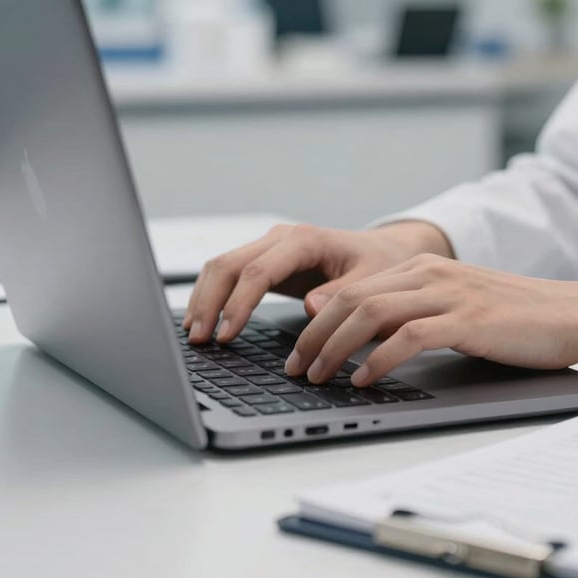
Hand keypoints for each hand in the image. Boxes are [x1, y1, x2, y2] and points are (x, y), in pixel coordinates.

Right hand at [183, 221, 452, 343]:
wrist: (384, 249)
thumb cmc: (380, 264)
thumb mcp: (372, 279)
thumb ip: (342, 293)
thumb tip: (311, 307)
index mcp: (305, 240)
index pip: (258, 270)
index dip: (239, 303)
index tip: (226, 333)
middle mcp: (282, 238)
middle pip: (229, 264)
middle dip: (209, 301)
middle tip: (198, 339)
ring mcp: (270, 247)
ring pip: (222, 266)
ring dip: (204, 298)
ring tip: (194, 335)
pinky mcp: (266, 261)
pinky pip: (230, 274)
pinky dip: (212, 296)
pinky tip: (203, 320)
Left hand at [282, 256, 577, 385]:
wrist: (572, 312)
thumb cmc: (512, 318)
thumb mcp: (453, 306)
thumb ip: (411, 314)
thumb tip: (362, 342)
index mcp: (422, 269)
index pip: (352, 289)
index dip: (317, 321)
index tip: (299, 350)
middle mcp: (428, 274)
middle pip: (351, 299)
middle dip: (315, 335)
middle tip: (296, 367)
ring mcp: (448, 294)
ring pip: (372, 313)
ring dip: (336, 347)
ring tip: (319, 376)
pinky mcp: (468, 319)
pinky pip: (410, 336)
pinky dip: (380, 358)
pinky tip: (365, 379)